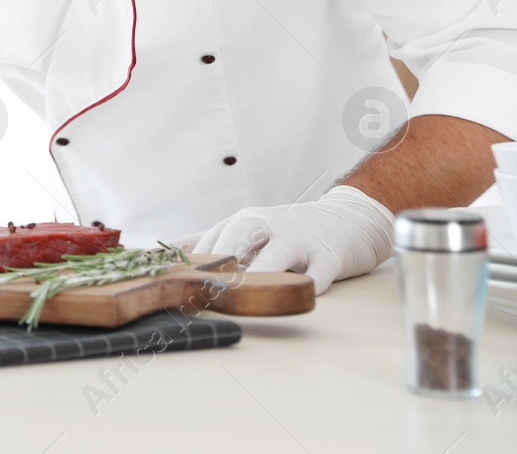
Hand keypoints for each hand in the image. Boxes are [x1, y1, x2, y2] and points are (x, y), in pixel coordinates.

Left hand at [171, 184, 395, 293]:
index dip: (194, 268)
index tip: (179, 291)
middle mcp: (268, 227)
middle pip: (238, 239)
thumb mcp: (248, 228)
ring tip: (246, 296)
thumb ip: (209, 239)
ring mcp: (299, 242)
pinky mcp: (330, 257)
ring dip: (260, 276)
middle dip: (221, 266)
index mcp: (243, 222)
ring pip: (276, 256)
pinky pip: (318, 274)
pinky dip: (307, 287)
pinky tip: (297, 297)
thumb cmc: (289, 230)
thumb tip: (167, 251)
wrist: (348, 220)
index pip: (211, 243)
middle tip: (208, 292)